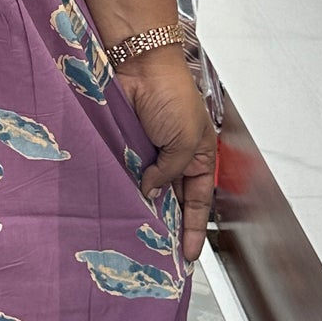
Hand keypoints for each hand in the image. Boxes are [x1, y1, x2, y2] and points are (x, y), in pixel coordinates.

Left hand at [121, 49, 216, 264]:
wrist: (140, 65)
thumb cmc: (172, 95)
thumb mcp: (185, 142)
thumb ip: (170, 172)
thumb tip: (150, 193)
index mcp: (201, 155)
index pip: (199, 201)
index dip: (194, 229)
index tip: (187, 255)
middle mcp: (176, 156)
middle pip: (173, 199)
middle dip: (169, 225)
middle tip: (161, 255)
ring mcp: (150, 151)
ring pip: (149, 189)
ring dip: (144, 209)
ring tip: (138, 237)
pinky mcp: (127, 145)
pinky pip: (127, 173)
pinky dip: (125, 189)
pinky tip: (120, 206)